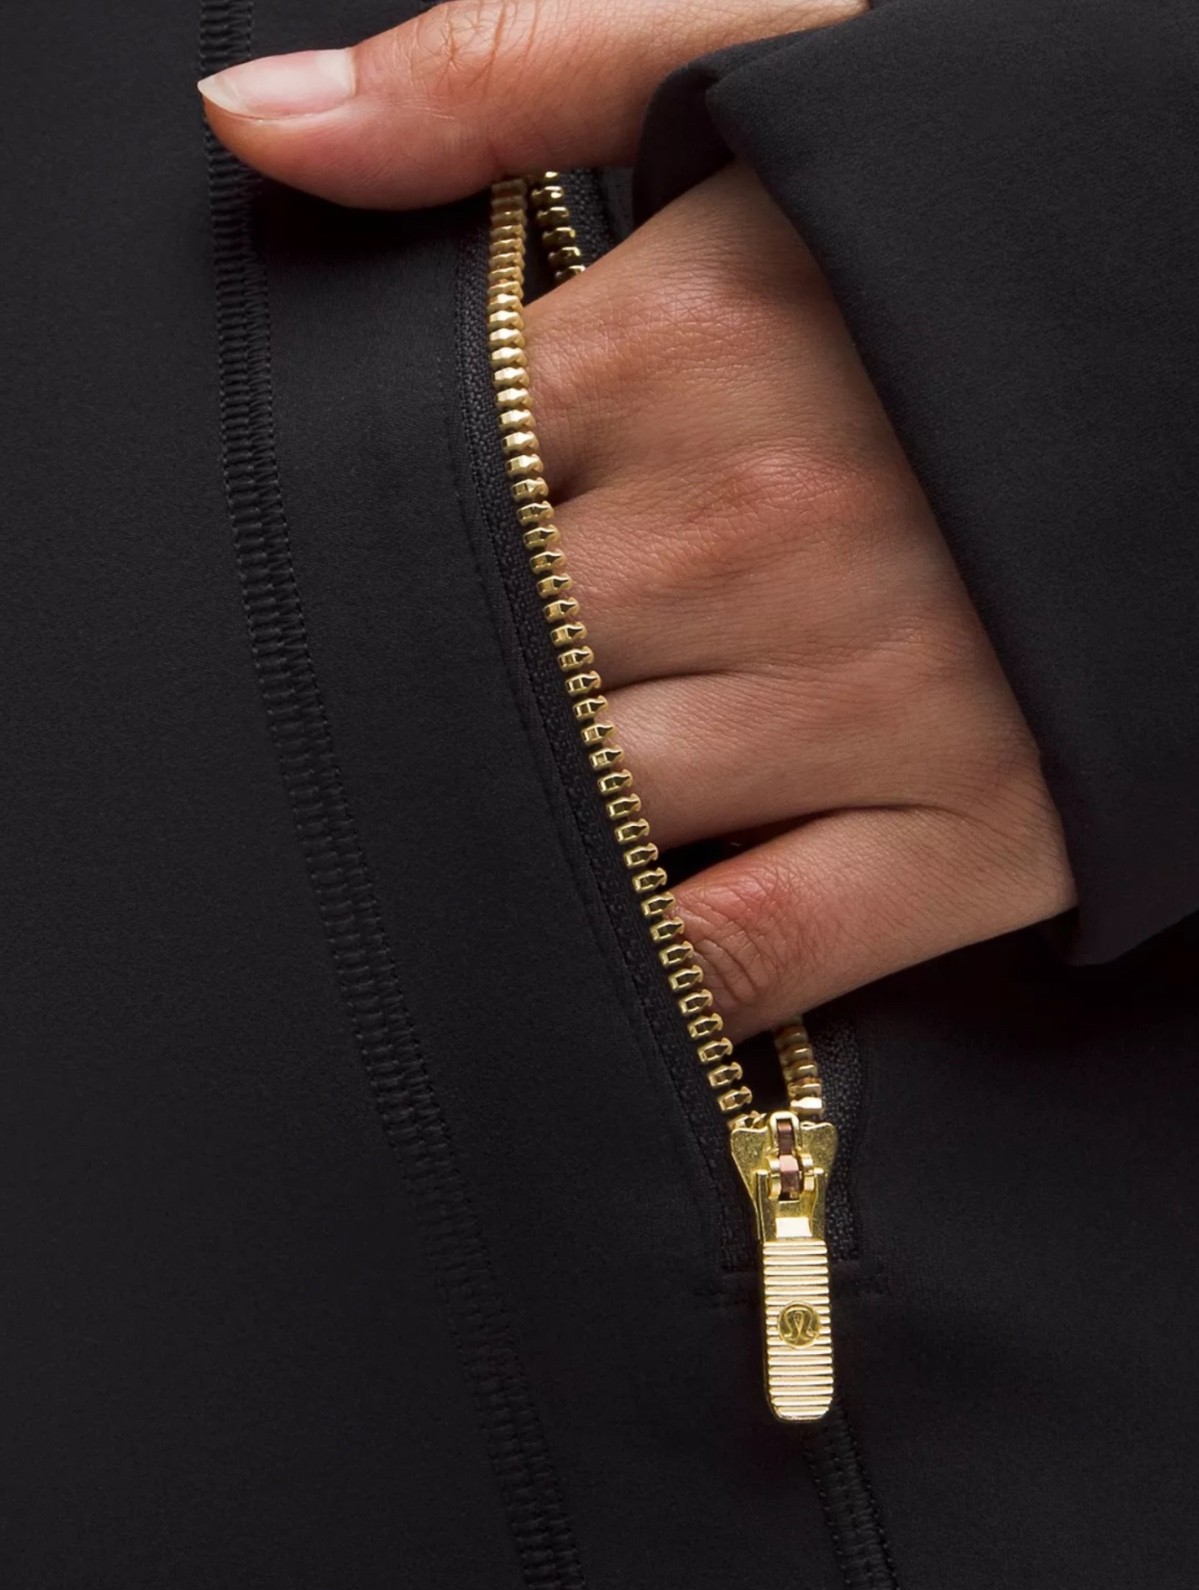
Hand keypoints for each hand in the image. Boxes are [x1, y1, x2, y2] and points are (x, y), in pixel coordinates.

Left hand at [201, 0, 1074, 1039]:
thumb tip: (261, 129)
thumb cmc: (1030, 212)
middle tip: (442, 675)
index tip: (397, 531)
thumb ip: (518, 77)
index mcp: (693, 341)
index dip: (387, 517)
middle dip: (444, 672)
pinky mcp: (969, 834)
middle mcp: (753, 534)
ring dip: (520, 812)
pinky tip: (607, 938)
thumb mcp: (796, 57)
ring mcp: (862, 701)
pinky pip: (737, 954)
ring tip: (507, 793)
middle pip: (483, 659)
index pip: (428, 473)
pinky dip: (648, 973)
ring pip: (575, 812)